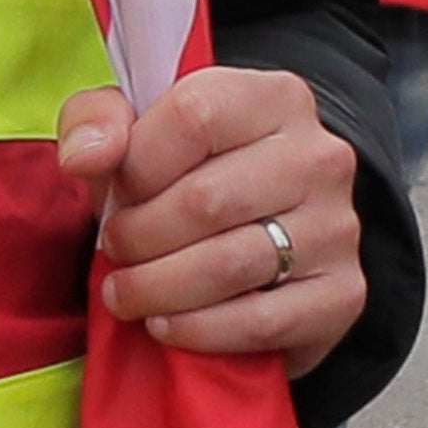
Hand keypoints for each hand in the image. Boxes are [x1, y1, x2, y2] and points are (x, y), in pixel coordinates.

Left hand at [64, 62, 363, 363]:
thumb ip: (95, 123)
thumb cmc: (189, 177)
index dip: (136, 166)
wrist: (266, 237)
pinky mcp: (343, 294)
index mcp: (273, 97)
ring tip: (128, 294)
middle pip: (206, 200)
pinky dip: (198, 330)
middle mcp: (319, 155)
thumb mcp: (134, 131)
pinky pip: (260, 322)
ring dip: (158, 288)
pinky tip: (167, 324)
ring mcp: (338, 226)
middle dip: (139, 236)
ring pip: (229, 266)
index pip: (193, 117)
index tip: (118, 195)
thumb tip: (85, 155)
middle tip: (116, 253)